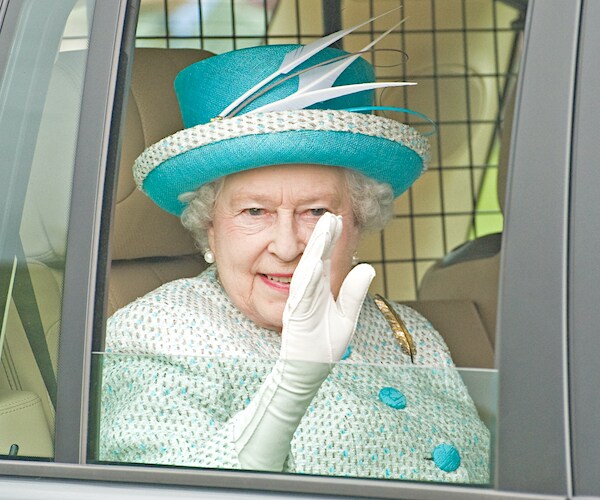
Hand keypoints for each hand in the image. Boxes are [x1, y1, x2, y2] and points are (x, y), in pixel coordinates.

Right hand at [280, 212, 375, 362]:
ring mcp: (302, 303)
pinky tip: (315, 263)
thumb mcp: (346, 317)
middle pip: (316, 258)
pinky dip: (308, 279)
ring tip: (324, 231)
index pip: (326, 259)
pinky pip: (303, 295)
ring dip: (316, 251)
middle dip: (323, 236)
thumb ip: (354, 293)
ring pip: (308, 271)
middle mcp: (309, 292)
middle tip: (331, 215)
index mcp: (320, 289)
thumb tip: (368, 267)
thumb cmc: (324, 345)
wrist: (307, 371)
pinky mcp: (296, 316)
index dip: (332, 239)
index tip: (339, 218)